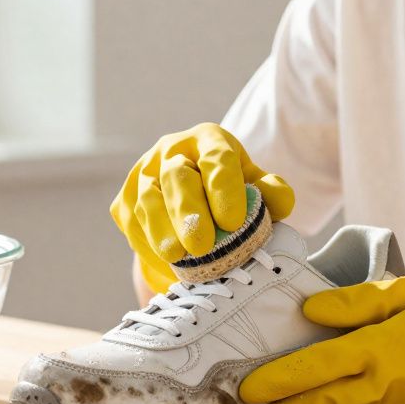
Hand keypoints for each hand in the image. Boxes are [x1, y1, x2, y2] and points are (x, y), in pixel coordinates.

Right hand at [111, 123, 294, 292]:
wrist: (190, 198)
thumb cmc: (229, 192)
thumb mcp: (255, 187)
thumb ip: (271, 192)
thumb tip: (281, 202)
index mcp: (209, 140)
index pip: (216, 157)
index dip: (224, 189)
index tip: (234, 221)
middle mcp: (171, 150)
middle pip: (176, 177)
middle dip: (188, 211)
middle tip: (202, 245)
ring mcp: (142, 175)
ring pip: (147, 201)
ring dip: (162, 231)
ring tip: (177, 257)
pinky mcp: (123, 202)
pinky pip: (133, 224)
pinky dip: (149, 245)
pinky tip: (167, 263)